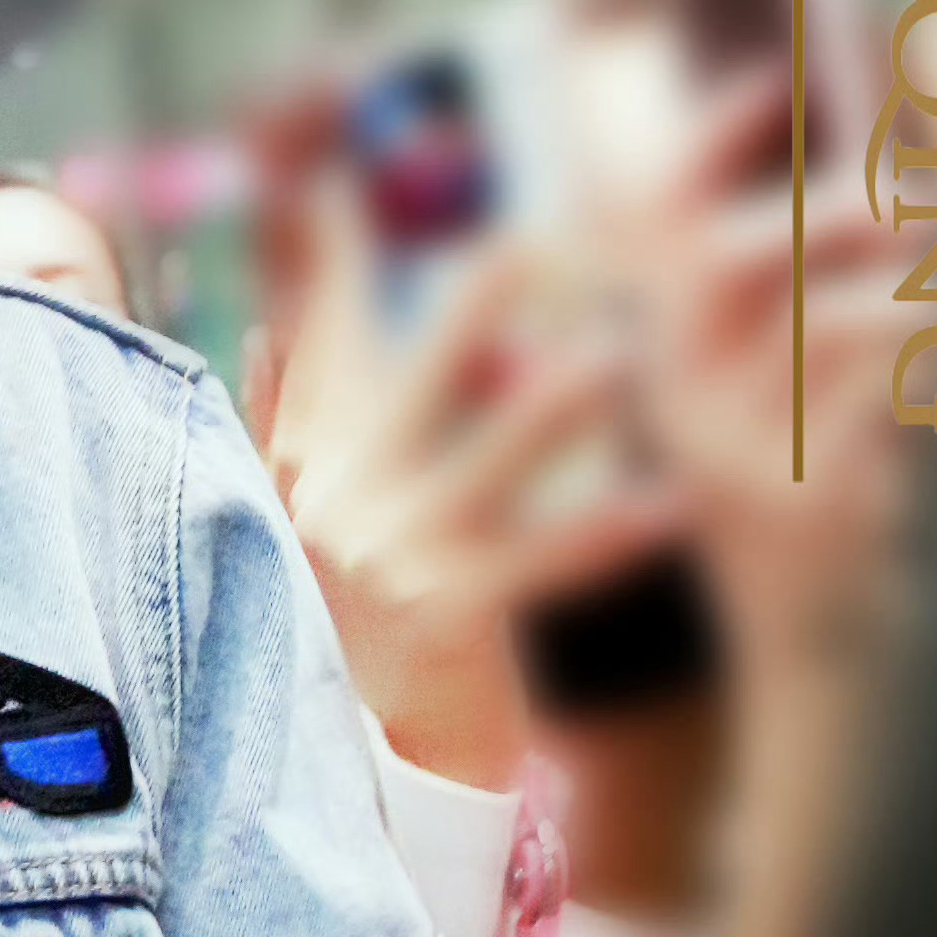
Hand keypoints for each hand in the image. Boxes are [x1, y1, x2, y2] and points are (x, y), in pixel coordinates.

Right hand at [262, 230, 686, 789]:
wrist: (355, 763)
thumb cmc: (338, 623)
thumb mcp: (290, 516)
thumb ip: (283, 422)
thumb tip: (269, 327)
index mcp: (309, 453)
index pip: (317, 327)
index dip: (325, 245)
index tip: (333, 172)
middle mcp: (343, 490)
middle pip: (418, 365)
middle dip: (484, 295)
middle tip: (549, 237)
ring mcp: (394, 552)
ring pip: (494, 450)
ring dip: (563, 402)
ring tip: (622, 359)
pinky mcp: (450, 617)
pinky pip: (546, 561)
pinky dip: (610, 535)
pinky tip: (668, 507)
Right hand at [623, 82, 916, 677]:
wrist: (810, 648)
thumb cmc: (810, 489)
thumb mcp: (769, 386)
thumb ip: (798, 285)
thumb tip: (881, 166)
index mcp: (656, 353)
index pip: (649, 219)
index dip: (704, 139)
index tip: (770, 82)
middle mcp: (673, 397)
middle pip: (742, 254)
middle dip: (846, 209)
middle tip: (927, 207)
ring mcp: (730, 452)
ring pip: (830, 318)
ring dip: (914, 289)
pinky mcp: (801, 500)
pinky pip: (880, 393)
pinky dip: (935, 362)